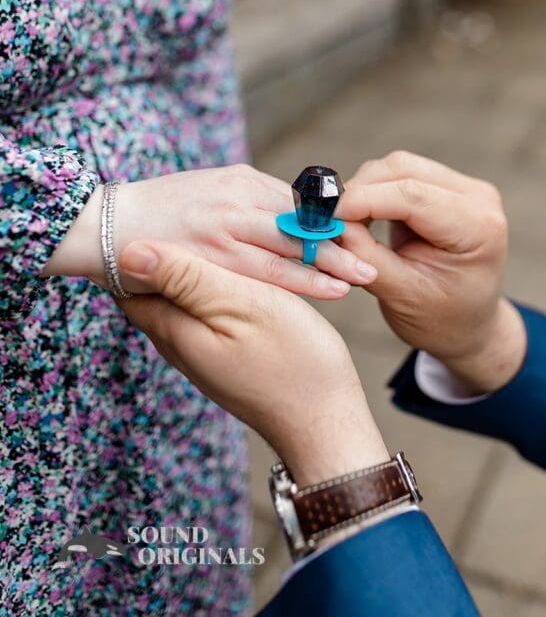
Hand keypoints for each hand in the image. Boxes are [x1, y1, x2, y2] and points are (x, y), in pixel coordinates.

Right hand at [43, 165, 376, 300]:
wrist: (105, 226)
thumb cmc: (161, 211)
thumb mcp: (211, 190)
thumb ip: (249, 202)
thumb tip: (289, 212)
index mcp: (240, 181)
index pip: (297, 201)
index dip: (331, 218)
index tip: (362, 230)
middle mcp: (238, 200)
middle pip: (302, 220)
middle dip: (342, 238)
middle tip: (376, 252)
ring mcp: (227, 228)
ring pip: (292, 246)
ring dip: (332, 261)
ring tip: (367, 274)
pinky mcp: (214, 258)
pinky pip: (269, 272)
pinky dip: (305, 279)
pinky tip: (333, 288)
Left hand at [117, 239, 388, 485]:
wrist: (326, 422)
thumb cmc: (294, 361)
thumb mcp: (242, 304)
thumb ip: (187, 276)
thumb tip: (128, 249)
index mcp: (172, 326)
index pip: (128, 277)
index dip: (143, 240)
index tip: (169, 213)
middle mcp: (177, 342)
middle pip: (154, 285)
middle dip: (170, 251)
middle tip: (198, 216)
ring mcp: (201, 351)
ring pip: (184, 296)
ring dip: (201, 267)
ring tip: (227, 239)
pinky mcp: (225, 355)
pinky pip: (208, 310)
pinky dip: (221, 285)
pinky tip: (248, 273)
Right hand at [338, 151, 525, 394]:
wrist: (469, 326)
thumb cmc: (442, 319)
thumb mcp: (402, 296)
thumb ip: (367, 257)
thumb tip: (332, 224)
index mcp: (478, 227)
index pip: (412, 195)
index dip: (362, 200)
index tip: (325, 217)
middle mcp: (478, 198)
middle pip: (404, 170)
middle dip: (359, 191)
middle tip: (327, 220)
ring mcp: (465, 188)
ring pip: (398, 167)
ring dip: (365, 190)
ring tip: (344, 223)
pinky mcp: (447, 187)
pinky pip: (402, 175)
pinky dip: (375, 191)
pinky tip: (361, 217)